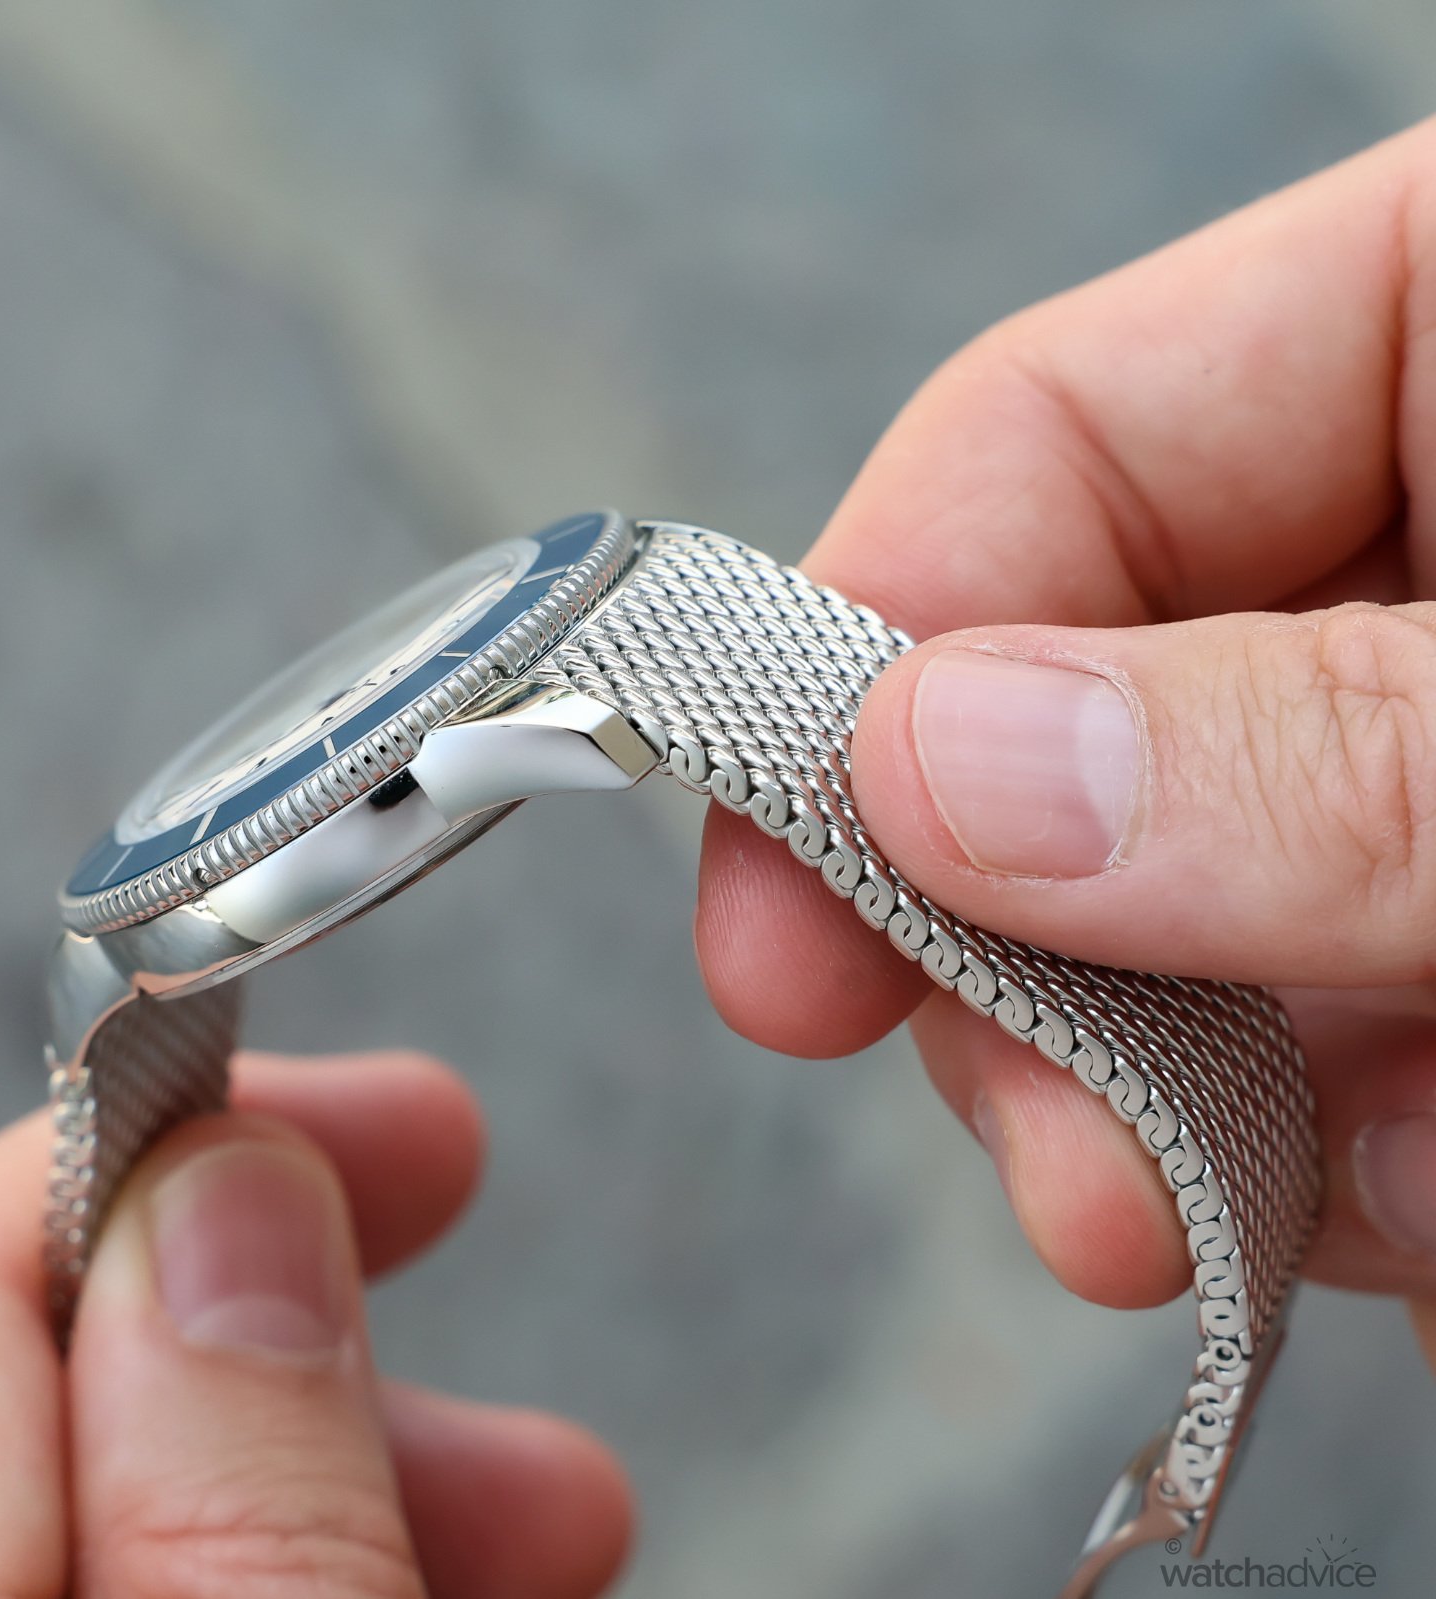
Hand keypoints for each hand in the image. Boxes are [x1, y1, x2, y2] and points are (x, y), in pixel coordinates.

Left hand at [0, 1053, 630, 1598]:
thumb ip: (246, 1520)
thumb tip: (238, 1207)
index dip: (186, 1160)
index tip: (396, 1136)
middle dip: (277, 1365)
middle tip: (523, 1432)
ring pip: (5, 1532)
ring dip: (269, 1495)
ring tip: (512, 1544)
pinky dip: (189, 1586)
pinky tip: (330, 1593)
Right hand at [696, 118, 1435, 1369]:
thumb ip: (1313, 739)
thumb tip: (938, 776)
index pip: (1044, 446)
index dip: (877, 663)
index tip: (794, 901)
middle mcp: (1420, 545)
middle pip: (1071, 725)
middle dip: (1036, 968)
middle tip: (1061, 1166)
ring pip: (1189, 931)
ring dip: (1220, 1111)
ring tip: (1321, 1208)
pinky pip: (1341, 1059)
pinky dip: (1361, 1172)